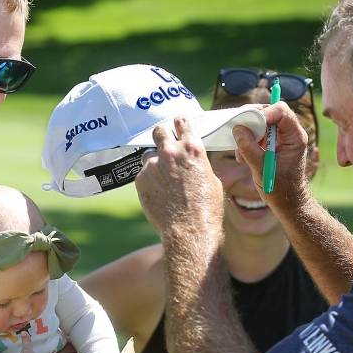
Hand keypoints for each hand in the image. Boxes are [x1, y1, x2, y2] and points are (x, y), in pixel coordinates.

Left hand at [135, 116, 223, 234]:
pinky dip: (149, 182)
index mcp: (192, 148)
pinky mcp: (140, 180)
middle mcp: (171, 152)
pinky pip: (143, 175)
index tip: (177, 126)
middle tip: (165, 148)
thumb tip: (192, 162)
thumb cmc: (206, 209)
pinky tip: (159, 195)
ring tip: (163, 181)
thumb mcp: (212, 180)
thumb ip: (198, 164)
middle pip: (159, 131)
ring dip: (154, 163)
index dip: (179, 124)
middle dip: (162, 137)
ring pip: (148, 155)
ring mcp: (153, 165)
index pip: (181, 122)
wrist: (189, 231)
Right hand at [232, 101, 310, 207]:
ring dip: (247, 133)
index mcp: (295, 137)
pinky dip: (246, 140)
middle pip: (269, 111)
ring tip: (241, 152)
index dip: (264, 112)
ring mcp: (280, 136)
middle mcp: (289, 133)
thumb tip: (237, 128)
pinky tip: (242, 156)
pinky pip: (256, 132)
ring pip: (260, 121)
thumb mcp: (262, 169)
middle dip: (251, 120)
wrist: (286, 201)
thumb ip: (249, 148)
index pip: (281, 111)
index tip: (249, 124)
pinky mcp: (271, 142)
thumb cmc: (280, 189)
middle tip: (239, 132)